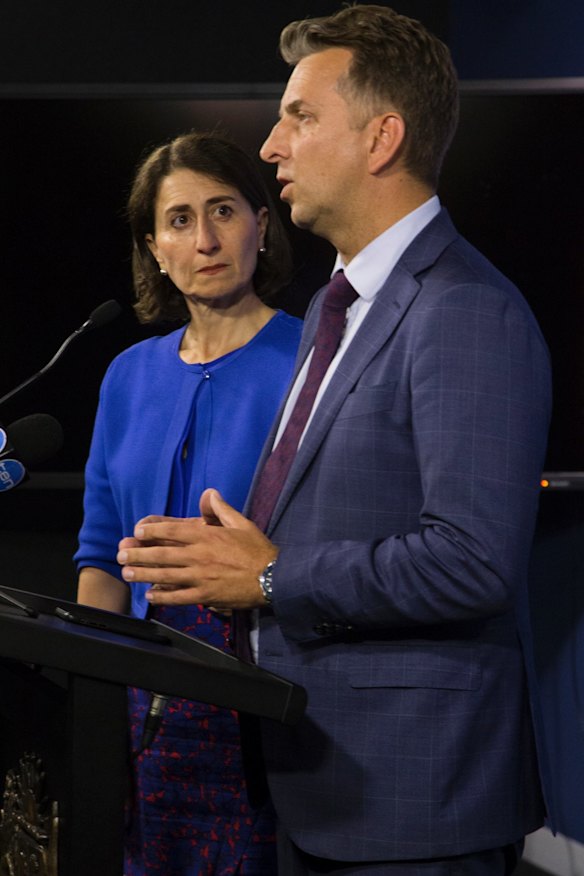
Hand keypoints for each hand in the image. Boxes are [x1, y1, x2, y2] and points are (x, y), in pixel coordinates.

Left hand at [116, 489, 277, 609]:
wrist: (273, 578)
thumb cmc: (258, 550)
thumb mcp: (242, 523)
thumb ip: (221, 509)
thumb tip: (210, 493)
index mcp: (206, 536)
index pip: (171, 531)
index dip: (151, 531)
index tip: (137, 531)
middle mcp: (199, 556)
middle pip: (161, 554)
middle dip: (138, 553)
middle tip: (121, 554)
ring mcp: (200, 577)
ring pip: (165, 575)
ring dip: (143, 574)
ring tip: (127, 573)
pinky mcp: (205, 595)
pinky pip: (179, 597)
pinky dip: (162, 596)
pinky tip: (150, 596)